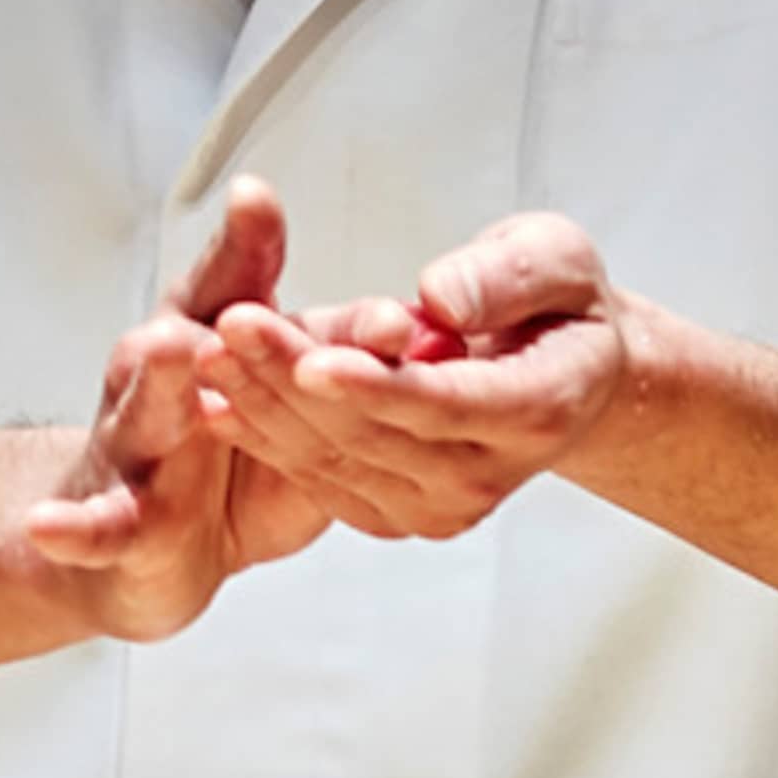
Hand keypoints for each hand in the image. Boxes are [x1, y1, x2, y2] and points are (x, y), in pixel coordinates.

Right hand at [28, 177, 328, 640]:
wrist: (140, 551)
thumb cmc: (221, 464)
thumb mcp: (293, 411)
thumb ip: (344, 368)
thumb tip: (433, 331)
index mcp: (221, 348)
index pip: (260, 303)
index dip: (294, 287)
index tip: (328, 261)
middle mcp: (170, 380)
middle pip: (202, 336)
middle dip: (239, 316)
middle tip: (275, 289)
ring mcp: (138, 447)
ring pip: (146, 408)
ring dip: (161, 379)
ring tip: (172, 351)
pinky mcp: (115, 518)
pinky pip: (93, 523)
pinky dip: (73, 524)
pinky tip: (48, 522)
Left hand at [197, 214, 637, 539]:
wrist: (564, 377)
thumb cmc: (558, 307)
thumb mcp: (558, 261)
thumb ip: (504, 278)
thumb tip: (440, 302)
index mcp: (534, 411)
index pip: (441, 405)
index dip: (373, 385)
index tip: (312, 359)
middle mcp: (485, 476)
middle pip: (373, 433)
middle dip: (293, 379)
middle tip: (231, 325)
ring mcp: (440, 507)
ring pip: (336, 459)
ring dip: (266, 407)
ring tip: (213, 352)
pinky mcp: (401, 516)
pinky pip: (322, 480)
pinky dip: (269, 437)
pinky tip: (222, 397)